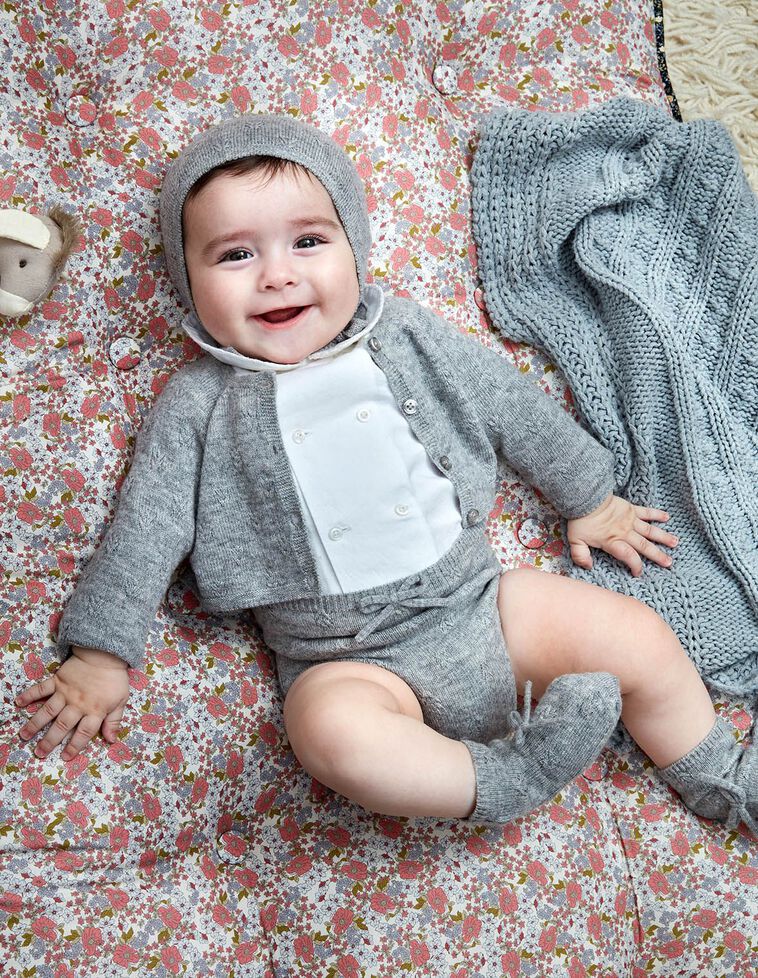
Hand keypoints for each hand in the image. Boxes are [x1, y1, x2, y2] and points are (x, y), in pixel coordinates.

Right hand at [16, 646, 129, 760]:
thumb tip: (111, 740)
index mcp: (95, 710)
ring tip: (24, 736)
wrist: (106, 653)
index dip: (74, 746)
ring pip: (48, 711)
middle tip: (39, 753)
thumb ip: (114, 721)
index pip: (84, 733)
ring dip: (35, 724)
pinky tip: (19, 702)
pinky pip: (41, 689)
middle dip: (50, 741)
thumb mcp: (121, 700)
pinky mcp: (57, 680)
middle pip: (63, 726)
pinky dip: (30, 695)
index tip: (65, 757)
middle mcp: (78, 704)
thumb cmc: (114, 679)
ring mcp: (66, 692)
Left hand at [567, 494, 678, 576]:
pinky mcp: (631, 509)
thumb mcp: (575, 541)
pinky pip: (646, 512)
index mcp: (613, 542)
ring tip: (675, 543)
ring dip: (663, 537)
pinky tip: (667, 517)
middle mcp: (625, 533)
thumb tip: (588, 567)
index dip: (635, 566)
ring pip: (650, 531)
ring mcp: (630, 520)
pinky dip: (657, 514)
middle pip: (644, 546)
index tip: (638, 573)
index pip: (629, 556)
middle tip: (669, 563)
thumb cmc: (580, 520)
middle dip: (657, 555)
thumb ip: (581, 556)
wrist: (586, 498)